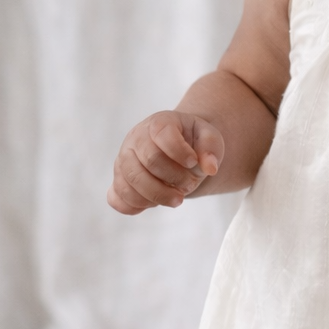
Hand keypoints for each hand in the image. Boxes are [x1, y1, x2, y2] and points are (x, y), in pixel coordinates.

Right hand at [107, 111, 223, 214]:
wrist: (178, 150)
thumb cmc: (192, 143)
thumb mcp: (209, 138)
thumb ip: (212, 148)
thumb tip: (210, 168)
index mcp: (159, 123)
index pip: (163, 134)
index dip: (179, 151)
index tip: (193, 162)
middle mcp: (135, 139)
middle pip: (148, 161)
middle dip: (173, 178)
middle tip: (189, 184)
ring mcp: (123, 160)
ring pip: (130, 182)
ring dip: (157, 196)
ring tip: (177, 199)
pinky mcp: (119, 180)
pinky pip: (117, 197)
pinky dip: (135, 205)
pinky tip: (154, 203)